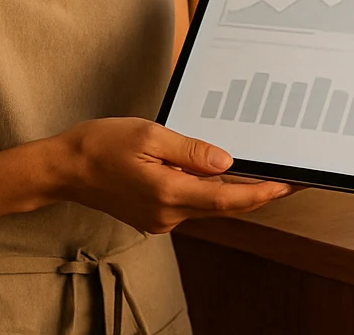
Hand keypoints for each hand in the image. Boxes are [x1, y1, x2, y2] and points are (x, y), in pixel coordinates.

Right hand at [52, 117, 295, 233]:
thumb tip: (226, 163)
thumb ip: (190, 150)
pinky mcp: (153, 217)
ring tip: (261, 175)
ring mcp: (159, 219)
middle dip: (256, 194)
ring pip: (207, 206)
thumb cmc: (101, 145)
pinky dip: (208, 193)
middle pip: (222, 207)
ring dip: (233, 194)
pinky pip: (190, 205)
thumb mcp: (148, 134)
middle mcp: (167, 214)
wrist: (65, 168)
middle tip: (288, 181)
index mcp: (167, 193)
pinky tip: (218, 177)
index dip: (260, 194)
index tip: (287, 186)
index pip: (226, 199)